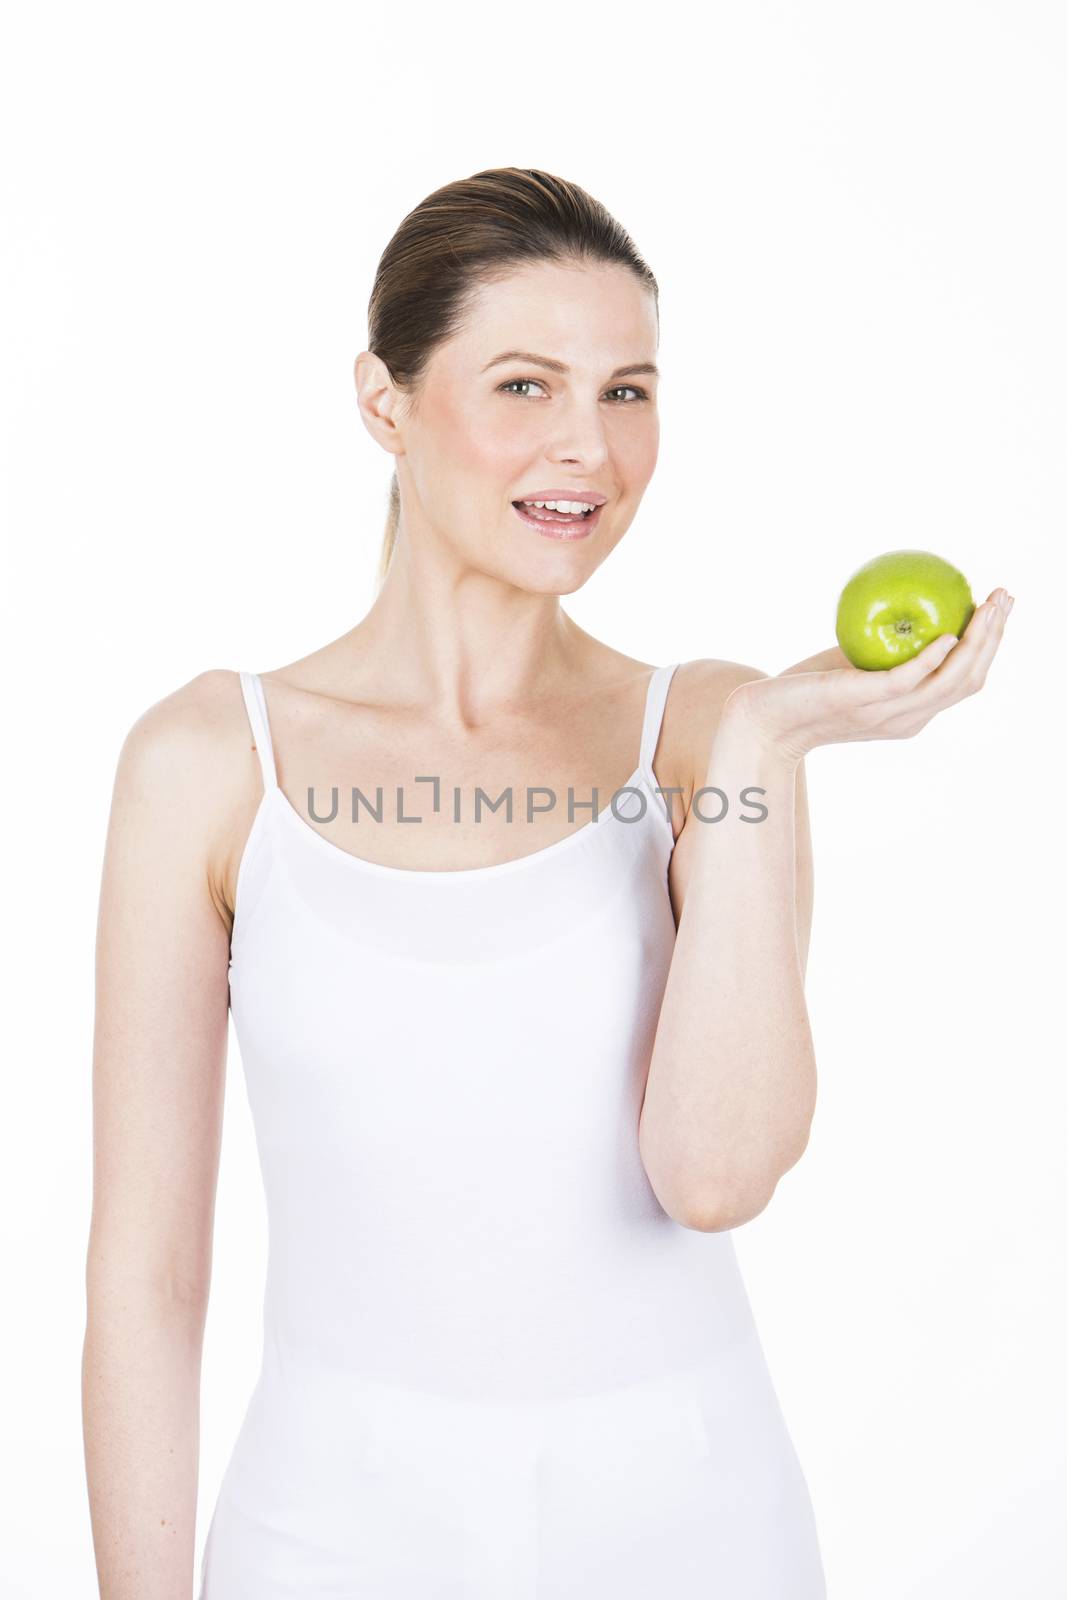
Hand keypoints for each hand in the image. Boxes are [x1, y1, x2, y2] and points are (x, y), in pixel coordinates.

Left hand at [723, 587, 1014, 762]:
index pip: (965, 682)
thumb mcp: (852, 664)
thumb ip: (882, 645)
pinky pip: (908, 680)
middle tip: (1006, 597)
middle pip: (968, 681)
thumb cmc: (804, 688)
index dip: (990, 647)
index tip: (1000, 609)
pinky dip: (933, 659)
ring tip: (988, 606)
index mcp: (912, 714)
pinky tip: (948, 633)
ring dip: (977, 642)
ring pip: (949, 682)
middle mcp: (907, 720)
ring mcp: (887, 715)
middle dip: (995, 638)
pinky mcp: (864, 702)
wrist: (762, 719)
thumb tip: (904, 599)